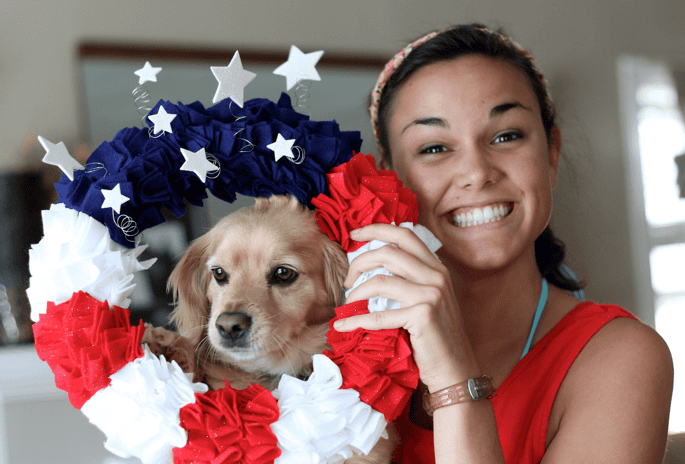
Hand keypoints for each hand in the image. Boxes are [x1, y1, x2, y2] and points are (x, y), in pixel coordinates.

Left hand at [333, 224, 480, 391]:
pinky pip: (379, 314)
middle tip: (347, 279)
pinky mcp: (423, 316)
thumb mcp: (429, 300)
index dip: (377, 229)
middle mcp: (436, 276)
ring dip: (356, 292)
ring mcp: (431, 295)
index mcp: (437, 268)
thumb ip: (411, 280)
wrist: (456, 370)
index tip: (355, 233)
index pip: (405, 235)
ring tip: (349, 303)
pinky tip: (343, 326)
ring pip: (379, 280)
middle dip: (359, 262)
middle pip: (387, 253)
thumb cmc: (436, 338)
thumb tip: (375, 264)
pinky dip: (356, 320)